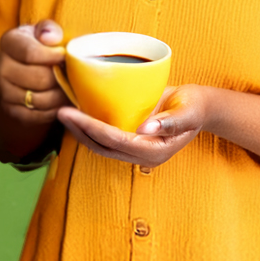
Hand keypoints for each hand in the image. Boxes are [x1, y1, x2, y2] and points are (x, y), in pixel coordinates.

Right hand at [0, 20, 66, 130]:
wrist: (26, 64)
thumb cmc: (40, 45)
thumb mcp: (44, 31)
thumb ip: (49, 29)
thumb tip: (50, 38)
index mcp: (9, 42)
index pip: (30, 53)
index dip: (52, 57)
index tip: (65, 57)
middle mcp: (1, 67)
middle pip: (37, 79)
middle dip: (59, 79)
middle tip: (71, 77)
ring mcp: (4, 90)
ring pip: (38, 100)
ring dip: (59, 97)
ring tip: (68, 90)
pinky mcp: (10, 109)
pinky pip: (34, 117)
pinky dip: (51, 112)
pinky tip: (59, 103)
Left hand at [59, 81, 210, 170]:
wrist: (199, 107)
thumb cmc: (195, 106)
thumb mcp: (188, 110)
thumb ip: (170, 121)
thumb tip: (145, 129)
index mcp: (155, 150)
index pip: (115, 140)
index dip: (91, 127)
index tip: (70, 112)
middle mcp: (142, 154)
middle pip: (103, 146)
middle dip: (79, 130)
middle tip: (60, 111)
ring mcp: (136, 149)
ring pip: (101, 146)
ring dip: (81, 132)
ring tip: (63, 114)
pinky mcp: (132, 140)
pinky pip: (106, 138)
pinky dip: (90, 128)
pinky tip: (78, 115)